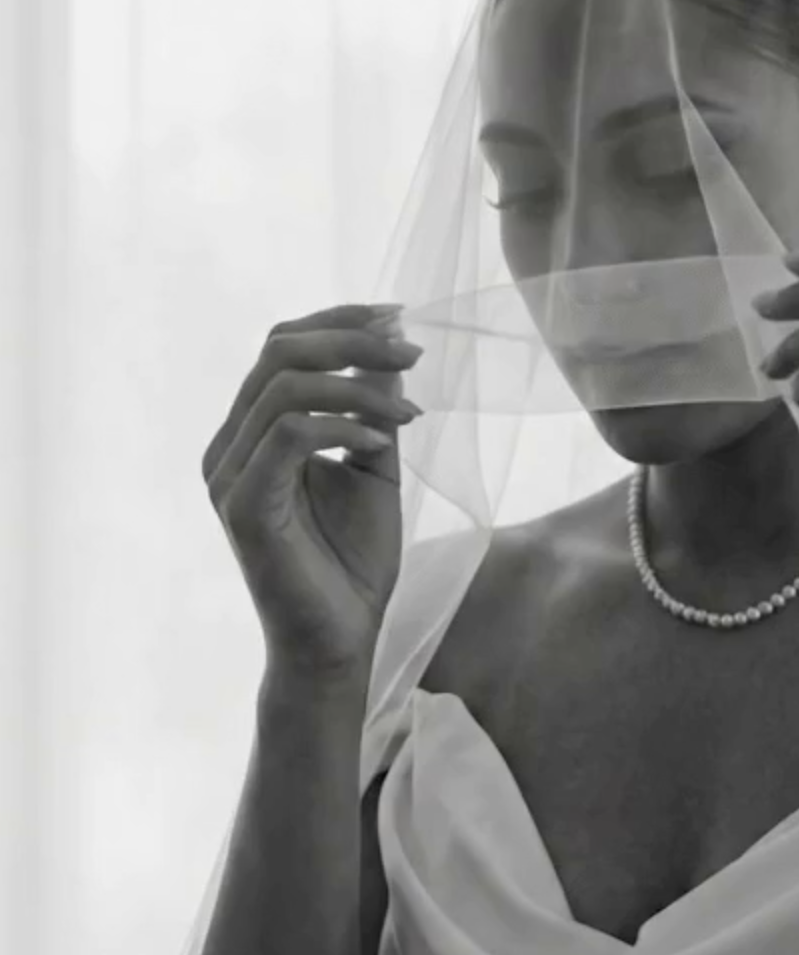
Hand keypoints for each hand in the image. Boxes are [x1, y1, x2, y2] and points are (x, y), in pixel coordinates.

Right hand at [201, 302, 424, 677]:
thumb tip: (390, 349)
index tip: (399, 315)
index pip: (282, 346)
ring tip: (410, 410)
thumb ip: (373, 410)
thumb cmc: (353, 561)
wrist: (339, 639)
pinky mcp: (242, 506)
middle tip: (413, 351)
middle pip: (279, 352)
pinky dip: (343, 425)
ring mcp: (229, 474)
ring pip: (283, 388)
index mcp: (253, 432)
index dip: (338, 319)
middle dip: (351, 339)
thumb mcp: (374, 469)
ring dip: (358, 386)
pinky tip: (385, 441)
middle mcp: (229, 446)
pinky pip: (289, 436)